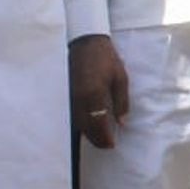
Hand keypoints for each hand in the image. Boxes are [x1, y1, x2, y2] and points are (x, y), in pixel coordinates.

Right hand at [69, 34, 128, 148]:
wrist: (86, 43)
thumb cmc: (107, 59)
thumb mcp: (120, 77)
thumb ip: (121, 101)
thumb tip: (122, 122)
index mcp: (95, 94)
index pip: (98, 124)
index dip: (104, 137)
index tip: (111, 145)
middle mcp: (80, 100)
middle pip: (86, 127)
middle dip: (96, 139)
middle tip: (106, 145)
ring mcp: (71, 98)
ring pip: (78, 123)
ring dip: (88, 134)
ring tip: (99, 138)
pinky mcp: (67, 95)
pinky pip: (73, 116)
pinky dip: (81, 124)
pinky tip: (88, 126)